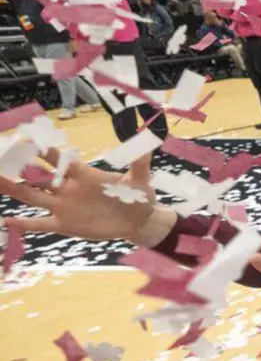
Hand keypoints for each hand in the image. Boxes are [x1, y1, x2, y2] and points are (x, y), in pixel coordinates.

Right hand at [0, 148, 163, 243]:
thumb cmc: (138, 197)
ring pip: (32, 196)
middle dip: (18, 167)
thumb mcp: (140, 178)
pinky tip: (5, 221)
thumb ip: (139, 160)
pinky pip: (40, 224)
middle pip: (37, 175)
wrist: (139, 221)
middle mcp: (67, 188)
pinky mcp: (65, 225)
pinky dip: (23, 224)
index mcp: (82, 173)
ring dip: (13, 189)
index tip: (23, 138)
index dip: (40, 149)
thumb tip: (145, 135)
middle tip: (0, 158)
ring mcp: (63, 206)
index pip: (56, 159)